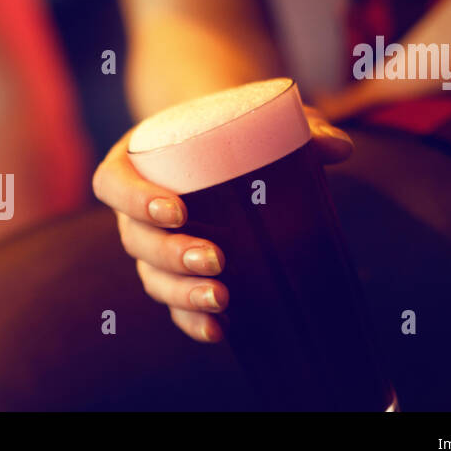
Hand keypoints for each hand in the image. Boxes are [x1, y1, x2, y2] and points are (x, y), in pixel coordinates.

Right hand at [92, 105, 353, 341]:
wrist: (222, 152)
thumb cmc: (231, 132)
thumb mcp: (258, 119)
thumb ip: (298, 127)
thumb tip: (338, 149)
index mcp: (133, 164)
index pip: (113, 184)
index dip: (134, 200)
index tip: (177, 210)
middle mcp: (133, 211)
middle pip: (135, 240)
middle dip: (172, 255)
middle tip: (216, 258)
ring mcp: (150, 247)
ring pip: (151, 277)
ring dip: (182, 292)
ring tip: (223, 298)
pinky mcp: (173, 276)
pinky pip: (172, 305)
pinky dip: (192, 319)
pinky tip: (220, 330)